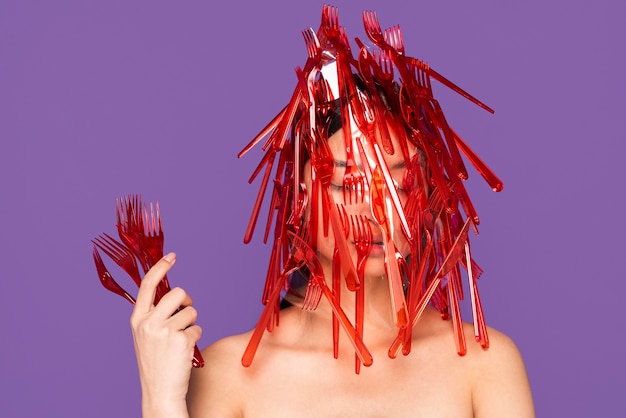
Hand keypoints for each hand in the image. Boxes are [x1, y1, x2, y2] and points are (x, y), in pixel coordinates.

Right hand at [130, 253, 200, 416]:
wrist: (159, 391)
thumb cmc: (156, 362)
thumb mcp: (146, 335)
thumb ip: (154, 314)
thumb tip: (173, 293)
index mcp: (137, 319)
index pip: (148, 285)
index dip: (160, 267)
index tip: (172, 256)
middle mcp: (148, 322)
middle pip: (177, 293)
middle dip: (186, 301)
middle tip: (185, 313)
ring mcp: (165, 331)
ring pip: (191, 311)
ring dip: (191, 323)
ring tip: (181, 340)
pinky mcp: (181, 340)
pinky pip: (198, 327)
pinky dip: (195, 337)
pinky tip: (185, 351)